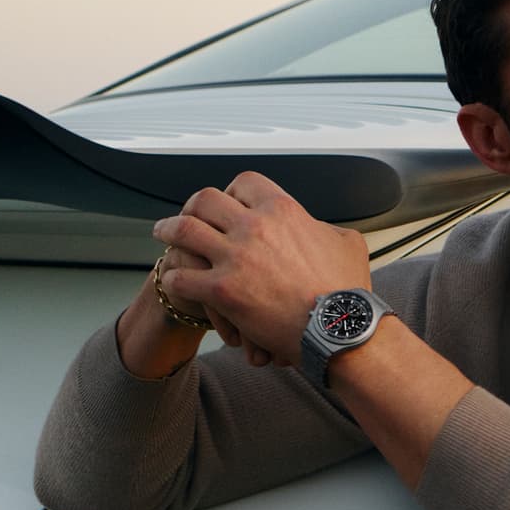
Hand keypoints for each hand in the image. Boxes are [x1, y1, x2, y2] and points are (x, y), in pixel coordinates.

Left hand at [153, 171, 370, 364]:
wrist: (340, 327)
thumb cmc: (347, 289)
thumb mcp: (346, 242)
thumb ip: (323, 228)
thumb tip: (316, 228)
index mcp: (283, 209)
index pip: (244, 182)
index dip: (231, 191)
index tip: (227, 203)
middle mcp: (255, 226)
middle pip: (206, 200)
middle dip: (192, 206)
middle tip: (186, 216)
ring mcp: (236, 258)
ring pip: (184, 230)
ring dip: (168, 230)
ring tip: (162, 234)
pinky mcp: (223, 291)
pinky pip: (181, 277)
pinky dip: (174, 277)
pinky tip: (175, 281)